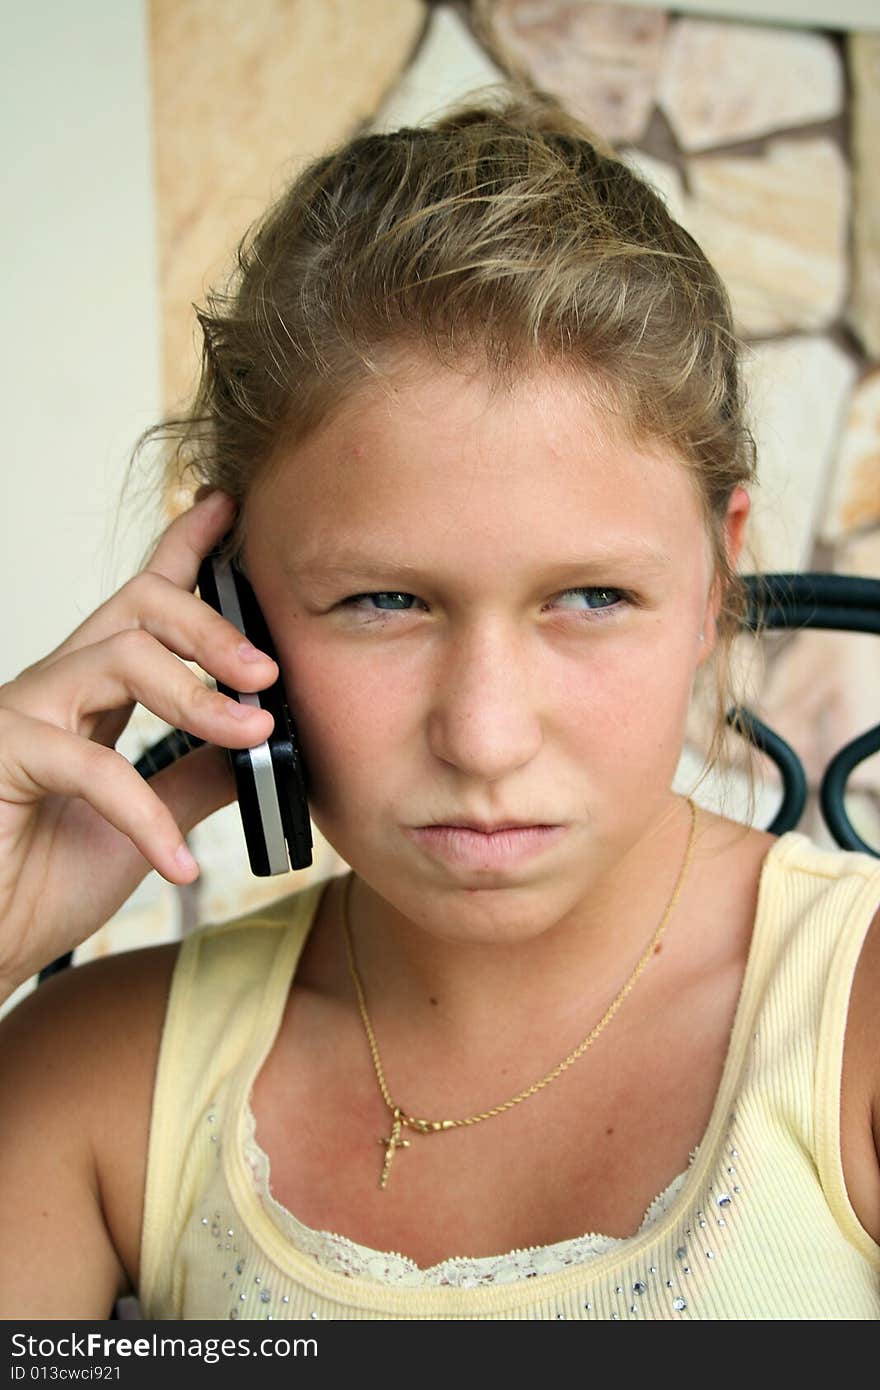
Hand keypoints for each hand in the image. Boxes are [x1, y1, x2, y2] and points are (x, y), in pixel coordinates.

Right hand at [0, 491, 277, 996]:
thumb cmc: (44, 880)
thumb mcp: (149, 822)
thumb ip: (197, 774)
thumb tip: (262, 742)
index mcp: (93, 692)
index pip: (144, 604)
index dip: (186, 551)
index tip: (230, 509)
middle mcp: (56, 687)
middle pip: (140, 608)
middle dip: (213, 624)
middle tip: (270, 669)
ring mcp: (23, 714)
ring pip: (119, 658)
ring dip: (199, 697)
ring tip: (253, 733)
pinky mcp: (3, 754)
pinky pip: (92, 765)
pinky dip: (147, 817)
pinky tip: (182, 863)